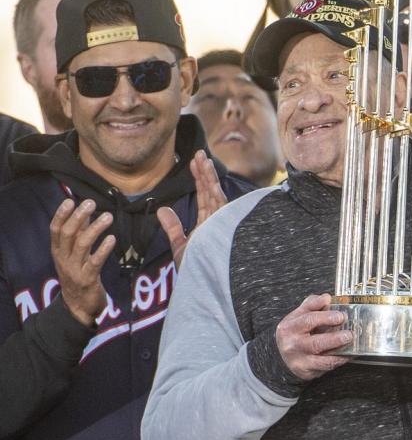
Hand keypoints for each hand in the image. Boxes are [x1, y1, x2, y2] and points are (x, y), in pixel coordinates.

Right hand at [50, 199, 115, 326]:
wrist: (78, 307)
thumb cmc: (78, 275)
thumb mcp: (75, 254)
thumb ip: (79, 234)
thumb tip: (86, 211)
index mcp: (58, 251)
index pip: (55, 229)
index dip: (61, 214)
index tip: (70, 200)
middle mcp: (63, 259)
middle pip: (68, 234)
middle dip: (78, 217)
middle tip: (91, 203)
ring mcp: (74, 270)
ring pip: (81, 245)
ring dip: (95, 229)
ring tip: (108, 216)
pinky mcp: (87, 280)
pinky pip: (95, 262)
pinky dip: (103, 249)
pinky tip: (112, 238)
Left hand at [158, 150, 227, 267]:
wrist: (204, 286)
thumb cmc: (196, 271)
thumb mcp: (180, 246)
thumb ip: (173, 227)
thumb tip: (162, 209)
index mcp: (208, 224)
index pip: (204, 196)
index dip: (199, 179)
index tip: (194, 162)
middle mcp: (217, 221)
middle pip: (210, 191)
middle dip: (204, 172)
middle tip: (198, 153)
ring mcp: (221, 223)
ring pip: (215, 194)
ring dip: (208, 176)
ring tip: (201, 158)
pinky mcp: (222, 226)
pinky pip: (218, 203)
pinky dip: (213, 188)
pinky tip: (209, 175)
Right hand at [275, 294, 350, 380]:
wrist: (281, 357)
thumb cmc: (294, 333)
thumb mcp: (297, 316)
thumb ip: (311, 305)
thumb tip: (326, 297)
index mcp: (289, 328)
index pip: (308, 321)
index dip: (326, 317)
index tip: (341, 315)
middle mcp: (292, 346)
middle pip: (316, 343)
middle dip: (335, 338)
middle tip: (349, 333)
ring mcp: (300, 360)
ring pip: (323, 359)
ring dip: (340, 351)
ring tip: (351, 343)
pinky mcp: (307, 371)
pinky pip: (326, 367)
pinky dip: (340, 360)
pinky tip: (349, 353)